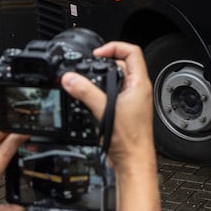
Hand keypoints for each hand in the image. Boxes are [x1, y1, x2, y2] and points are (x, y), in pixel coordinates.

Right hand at [61, 41, 160, 210]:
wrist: (133, 163)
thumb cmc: (129, 141)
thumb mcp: (104, 111)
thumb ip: (85, 92)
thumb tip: (70, 79)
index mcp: (139, 84)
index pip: (131, 51)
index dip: (113, 47)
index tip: (97, 55)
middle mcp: (138, 90)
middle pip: (122, 64)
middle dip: (103, 63)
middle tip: (88, 67)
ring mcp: (132, 101)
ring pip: (116, 80)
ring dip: (101, 79)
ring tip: (87, 83)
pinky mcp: (125, 111)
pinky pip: (112, 94)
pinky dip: (100, 92)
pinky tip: (90, 100)